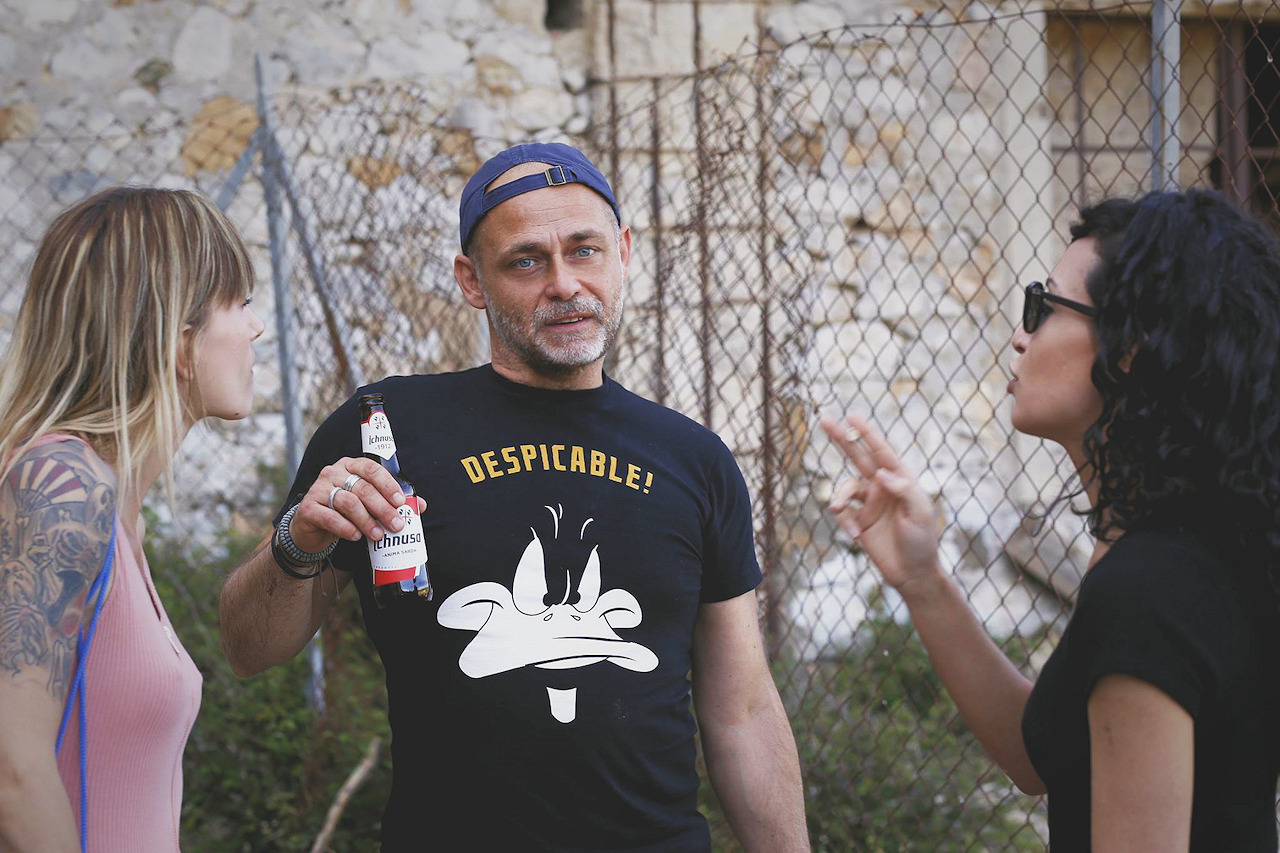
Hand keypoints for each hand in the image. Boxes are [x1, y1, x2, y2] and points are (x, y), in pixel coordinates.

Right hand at [289, 458, 424, 553]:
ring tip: (378, 535)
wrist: (312, 527)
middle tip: (396, 525)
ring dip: (367, 520)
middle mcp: (333, 473)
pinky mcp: (308, 508)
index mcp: (350, 466)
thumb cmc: (345, 511)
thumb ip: (390, 501)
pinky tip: (356, 536)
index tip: (401, 502)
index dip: (388, 484)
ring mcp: (318, 489)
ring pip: (348, 502)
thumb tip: (420, 505)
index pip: (371, 468)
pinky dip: (346, 528)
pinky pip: (330, 517)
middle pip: (363, 488)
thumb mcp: (367, 504)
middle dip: (383, 508)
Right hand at [819, 414, 940, 593]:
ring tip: (838, 508)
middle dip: (842, 439)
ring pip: (845, 488)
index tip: (852, 417)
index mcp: (900, 480)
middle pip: (858, 457)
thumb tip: (881, 472)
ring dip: (839, 495)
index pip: (881, 452)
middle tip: (825, 421)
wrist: (912, 574)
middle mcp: (882, 487)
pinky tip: (856, 536)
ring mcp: (868, 504)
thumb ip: (904, 490)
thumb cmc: (922, 542)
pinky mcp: (857, 521)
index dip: (867, 434)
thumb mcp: (921, 514)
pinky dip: (844, 522)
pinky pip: (843, 514)